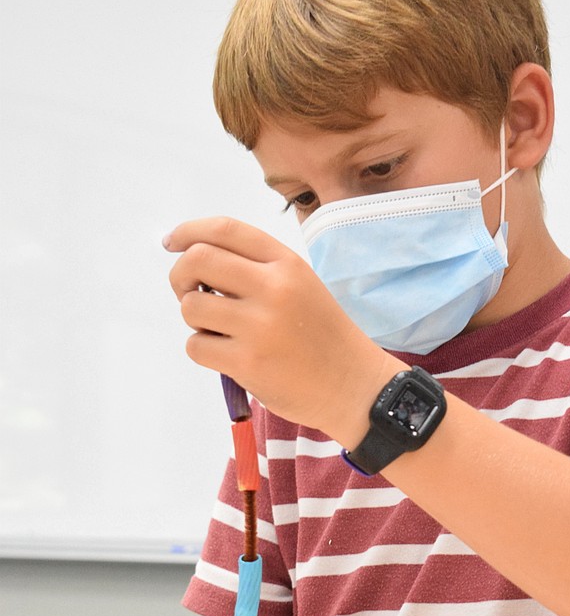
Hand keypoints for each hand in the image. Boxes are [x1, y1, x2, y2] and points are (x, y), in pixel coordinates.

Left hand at [163, 216, 400, 438]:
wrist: (353, 385)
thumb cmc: (323, 336)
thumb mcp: (301, 286)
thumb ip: (256, 270)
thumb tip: (194, 261)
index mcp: (287, 264)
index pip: (225, 230)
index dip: (188, 232)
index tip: (171, 242)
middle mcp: (273, 288)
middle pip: (197, 260)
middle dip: (180, 275)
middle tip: (188, 291)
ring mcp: (259, 326)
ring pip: (190, 306)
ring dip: (194, 318)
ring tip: (221, 330)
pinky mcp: (247, 363)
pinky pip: (196, 346)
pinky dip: (203, 349)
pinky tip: (228, 355)